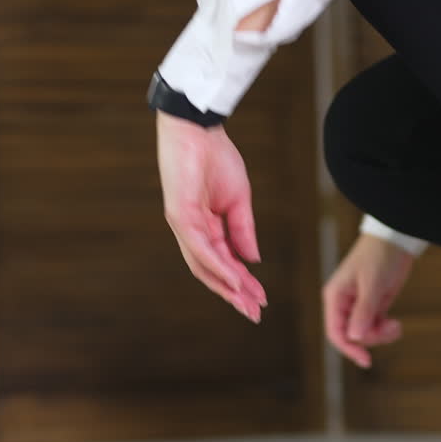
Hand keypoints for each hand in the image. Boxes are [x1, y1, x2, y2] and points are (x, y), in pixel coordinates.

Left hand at [156, 111, 266, 321]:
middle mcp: (191, 231)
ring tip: (246, 303)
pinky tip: (233, 279)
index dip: (243, 282)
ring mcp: (183, 225)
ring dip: (226, 287)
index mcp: (205, 227)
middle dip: (234, 294)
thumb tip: (253, 260)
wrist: (198, 128)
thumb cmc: (215, 158)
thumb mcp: (239, 201)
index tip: (261, 299)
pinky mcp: (179, 215)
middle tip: (255, 313)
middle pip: (211, 272)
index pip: (224, 262)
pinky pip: (199, 247)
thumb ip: (244, 232)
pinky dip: (217, 265)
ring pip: (203, 265)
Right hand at [323, 233, 415, 367]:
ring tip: (396, 325)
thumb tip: (355, 338)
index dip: (348, 348)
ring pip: (365, 334)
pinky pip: (375, 328)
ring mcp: (358, 307)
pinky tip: (395, 324)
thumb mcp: (372, 284)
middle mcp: (344, 304)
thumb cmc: (379, 257)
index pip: (335, 332)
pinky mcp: (372, 306)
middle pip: (352, 336)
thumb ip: (363, 312)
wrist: (395, 241)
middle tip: (391, 328)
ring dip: (381, 335)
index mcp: (335, 297)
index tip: (366, 360)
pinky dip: (386, 330)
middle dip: (372, 338)